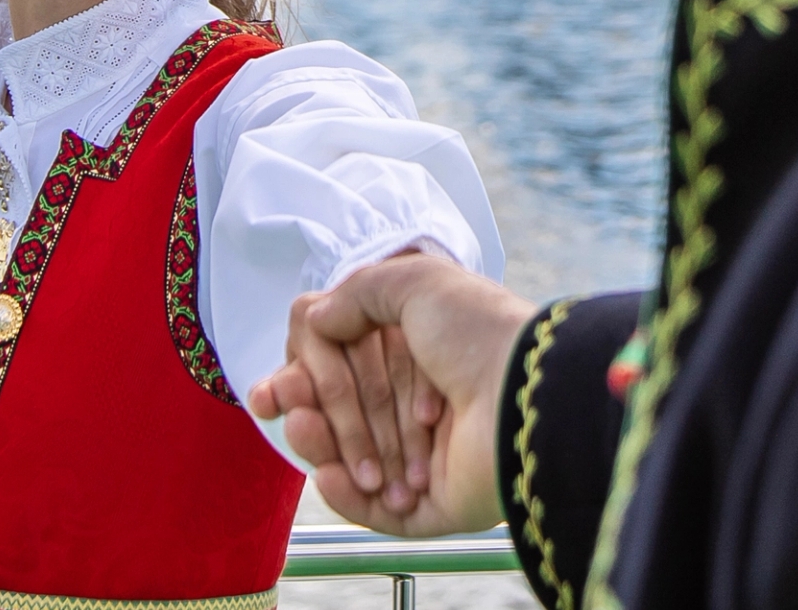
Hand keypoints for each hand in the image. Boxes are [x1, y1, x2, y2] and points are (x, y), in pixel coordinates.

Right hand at [251, 252, 535, 536]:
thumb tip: (314, 318)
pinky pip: (376, 513)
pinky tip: (331, 475)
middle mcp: (421, 403)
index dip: (304, 378)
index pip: (346, 368)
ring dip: (323, 446)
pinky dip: (345, 496)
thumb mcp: (413, 283)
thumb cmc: (478, 333)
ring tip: (307, 432)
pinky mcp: (432, 505)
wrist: (523, 396)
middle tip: (289, 406)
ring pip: (353, 462)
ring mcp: (426, 458)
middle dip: (310, 411)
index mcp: (418, 354)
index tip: (274, 390)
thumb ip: (357, 294)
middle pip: (343, 415)